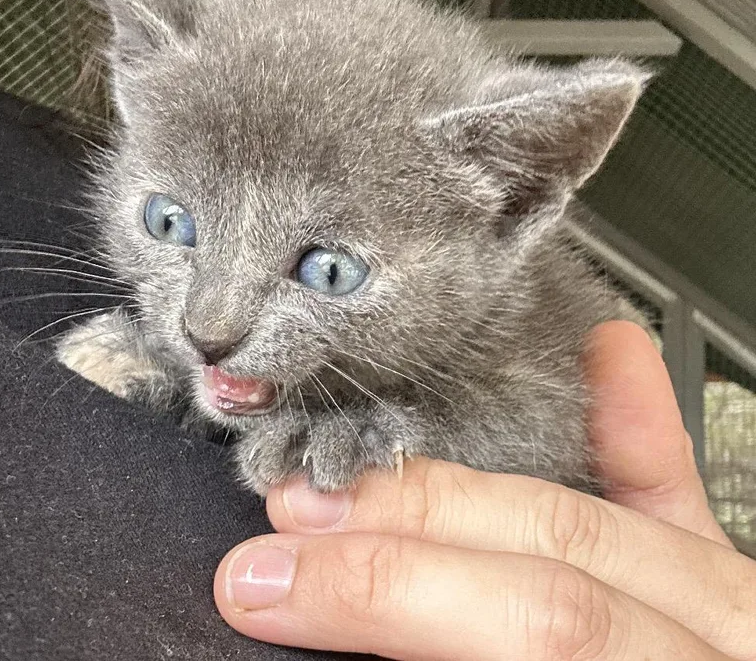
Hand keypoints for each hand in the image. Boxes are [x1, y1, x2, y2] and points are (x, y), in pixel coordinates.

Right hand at [214, 322, 755, 658]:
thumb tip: (333, 659)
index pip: (537, 632)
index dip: (386, 602)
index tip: (274, 593)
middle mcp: (723, 651)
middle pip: (552, 563)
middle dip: (399, 540)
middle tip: (286, 529)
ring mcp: (733, 612)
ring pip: (594, 514)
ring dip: (463, 487)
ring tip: (358, 479)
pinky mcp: (733, 591)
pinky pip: (680, 492)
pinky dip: (637, 420)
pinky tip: (609, 354)